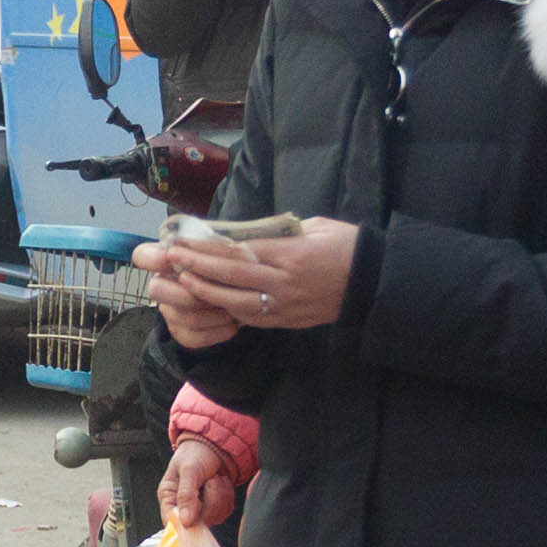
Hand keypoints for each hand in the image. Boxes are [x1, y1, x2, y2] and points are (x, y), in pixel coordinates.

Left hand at [137, 219, 354, 346]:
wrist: (374, 281)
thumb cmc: (346, 245)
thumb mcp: (314, 226)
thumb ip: (279, 230)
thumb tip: (246, 232)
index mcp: (290, 255)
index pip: (238, 252)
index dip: (206, 249)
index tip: (183, 242)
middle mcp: (284, 283)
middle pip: (231, 277)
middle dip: (197, 268)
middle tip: (172, 260)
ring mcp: (285, 305)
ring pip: (236, 302)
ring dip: (207, 292)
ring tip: (184, 281)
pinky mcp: (288, 319)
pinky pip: (252, 317)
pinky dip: (229, 308)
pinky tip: (212, 300)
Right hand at [161, 435, 244, 534]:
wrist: (215, 445)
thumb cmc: (196, 453)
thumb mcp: (189, 470)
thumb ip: (186, 495)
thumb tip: (185, 521)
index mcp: (169, 497)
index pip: (171, 522)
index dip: (184, 524)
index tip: (197, 517)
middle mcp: (182, 506)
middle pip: (197, 523)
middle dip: (210, 501)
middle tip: (210, 481)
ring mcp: (200, 509)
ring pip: (214, 517)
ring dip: (220, 495)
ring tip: (214, 478)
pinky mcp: (215, 508)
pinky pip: (225, 511)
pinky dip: (227, 495)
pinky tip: (221, 482)